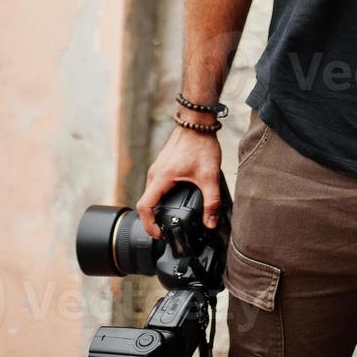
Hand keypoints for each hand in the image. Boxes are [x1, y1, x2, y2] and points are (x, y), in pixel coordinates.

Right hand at [136, 122, 222, 238]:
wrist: (197, 123)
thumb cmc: (201, 144)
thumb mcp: (210, 176)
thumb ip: (211, 201)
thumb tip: (211, 223)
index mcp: (161, 178)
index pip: (144, 206)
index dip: (148, 224)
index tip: (159, 234)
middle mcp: (155, 173)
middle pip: (146, 202)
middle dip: (153, 219)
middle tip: (166, 230)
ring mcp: (157, 168)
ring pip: (151, 193)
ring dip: (157, 207)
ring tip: (171, 217)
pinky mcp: (162, 165)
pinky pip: (156, 185)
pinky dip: (161, 196)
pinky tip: (175, 200)